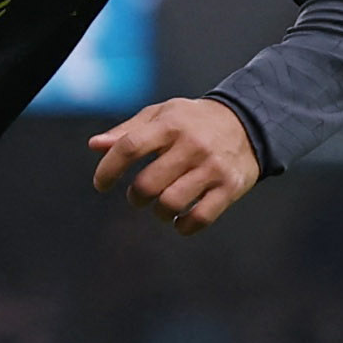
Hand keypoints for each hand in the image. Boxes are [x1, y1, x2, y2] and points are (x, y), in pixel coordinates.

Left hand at [90, 97, 259, 234]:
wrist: (248, 122)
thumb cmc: (194, 121)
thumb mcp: (162, 115)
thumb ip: (127, 131)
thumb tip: (94, 146)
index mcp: (170, 124)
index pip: (129, 147)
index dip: (108, 169)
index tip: (101, 185)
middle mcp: (192, 145)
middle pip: (148, 184)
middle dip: (136, 196)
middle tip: (138, 196)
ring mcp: (212, 168)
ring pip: (171, 204)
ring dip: (158, 213)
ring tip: (161, 207)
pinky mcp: (230, 187)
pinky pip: (200, 218)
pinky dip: (184, 226)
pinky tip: (179, 220)